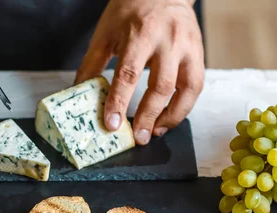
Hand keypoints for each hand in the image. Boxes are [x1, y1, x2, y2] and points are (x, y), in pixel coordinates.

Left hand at [75, 0, 203, 144]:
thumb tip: (77, 93)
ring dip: (171, 116)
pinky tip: (168, 118)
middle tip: (137, 137)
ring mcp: (187, 47)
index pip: (129, 73)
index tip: (112, 124)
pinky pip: (196, 85)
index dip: (119, 101)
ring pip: (186, 89)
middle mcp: (168, 40)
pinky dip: (183, 106)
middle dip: (148, 116)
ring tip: (155, 132)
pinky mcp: (198, 52)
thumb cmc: (131, 10)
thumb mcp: (106, 33)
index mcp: (140, 34)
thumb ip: (92, 64)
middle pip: (160, 86)